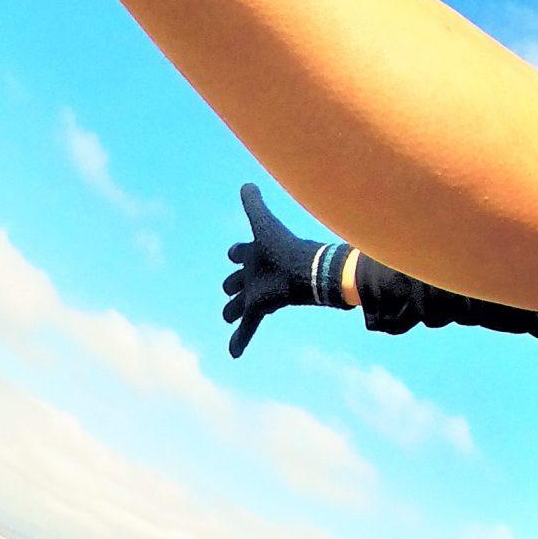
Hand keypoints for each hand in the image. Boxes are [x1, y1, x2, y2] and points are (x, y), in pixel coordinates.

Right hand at [222, 182, 349, 358]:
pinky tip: (233, 354)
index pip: (240, 252)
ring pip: (239, 305)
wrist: (307, 273)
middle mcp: (256, 273)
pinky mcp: (260, 309)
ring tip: (230, 315)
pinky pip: (247, 328)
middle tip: (230, 288)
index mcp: (256, 252)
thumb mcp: (265, 225)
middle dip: (232, 284)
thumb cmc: (286, 248)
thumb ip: (255, 205)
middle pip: (237, 280)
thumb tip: (246, 184)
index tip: (236, 252)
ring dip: (234, 310)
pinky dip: (240, 340)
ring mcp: (258, 292)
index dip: (237, 252)